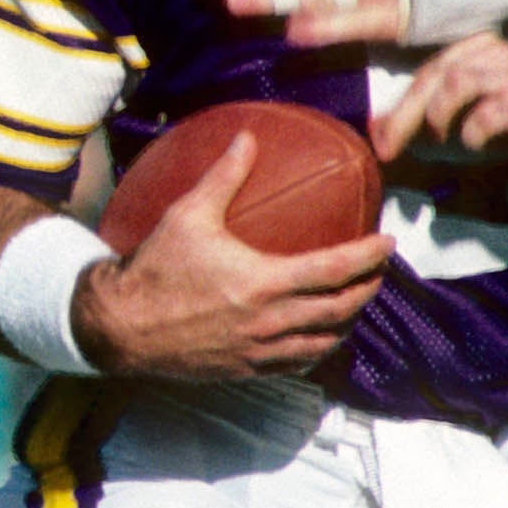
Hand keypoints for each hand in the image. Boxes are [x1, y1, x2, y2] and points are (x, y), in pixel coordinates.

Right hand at [74, 131, 392, 379]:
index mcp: (264, 283)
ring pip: (324, 342)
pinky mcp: (246, 370)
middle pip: (341, 310)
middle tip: (378, 271)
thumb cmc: (154, 269)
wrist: (120, 327)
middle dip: (368, 289)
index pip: (335, 270)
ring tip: (354, 302)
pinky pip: (297, 363)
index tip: (387, 243)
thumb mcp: (188, 214)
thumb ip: (225, 175)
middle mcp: (269, 322)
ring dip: (348, 322)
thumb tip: (248, 138)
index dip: (369, 257)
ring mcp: (259, 351)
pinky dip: (318, 348)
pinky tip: (318, 336)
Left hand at [372, 33, 507, 175]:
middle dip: (405, 117)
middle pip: (434, 77)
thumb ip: (422, 122)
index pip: (424, 74)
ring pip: (456, 83)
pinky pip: (487, 113)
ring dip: (437, 118)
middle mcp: (491, 52)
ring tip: (441, 141)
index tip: (381, 144)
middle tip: (389, 150)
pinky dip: (472, 134)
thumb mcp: (464, 120)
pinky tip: (476, 145)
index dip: (397, 110)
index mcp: (472, 50)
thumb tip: (375, 130)